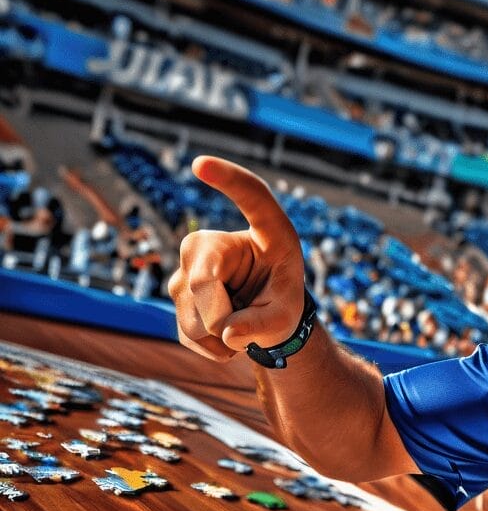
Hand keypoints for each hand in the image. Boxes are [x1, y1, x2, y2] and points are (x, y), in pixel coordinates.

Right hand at [167, 156, 305, 360]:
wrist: (265, 320)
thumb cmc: (282, 305)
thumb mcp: (285, 318)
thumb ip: (265, 325)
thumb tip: (228, 333)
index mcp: (267, 232)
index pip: (251, 197)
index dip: (227, 180)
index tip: (200, 164)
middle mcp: (222, 241)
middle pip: (201, 279)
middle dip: (220, 316)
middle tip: (246, 327)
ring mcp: (193, 263)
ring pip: (189, 309)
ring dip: (217, 335)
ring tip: (241, 329)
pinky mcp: (178, 289)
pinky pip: (184, 329)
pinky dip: (208, 346)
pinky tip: (225, 338)